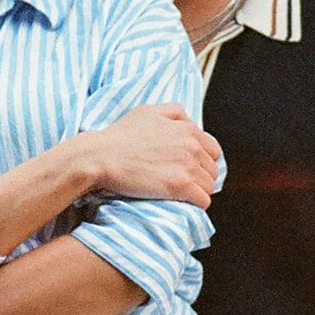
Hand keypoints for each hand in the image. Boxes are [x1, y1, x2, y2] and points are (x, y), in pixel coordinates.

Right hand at [90, 104, 224, 207]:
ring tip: (180, 192)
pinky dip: (196, 203)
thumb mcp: (148, 111)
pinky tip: (182, 202)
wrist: (101, 156)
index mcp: (187, 129)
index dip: (202, 161)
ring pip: (209, 186)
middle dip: (201, 176)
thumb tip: (189, 121)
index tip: (189, 168)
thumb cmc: (120, 136)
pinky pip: (203, 200)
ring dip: (198, 190)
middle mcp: (191, 145)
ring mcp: (187, 166)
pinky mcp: (179, 185)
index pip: (212, 150)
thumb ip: (174, 112)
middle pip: (212, 169)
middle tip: (182, 181)